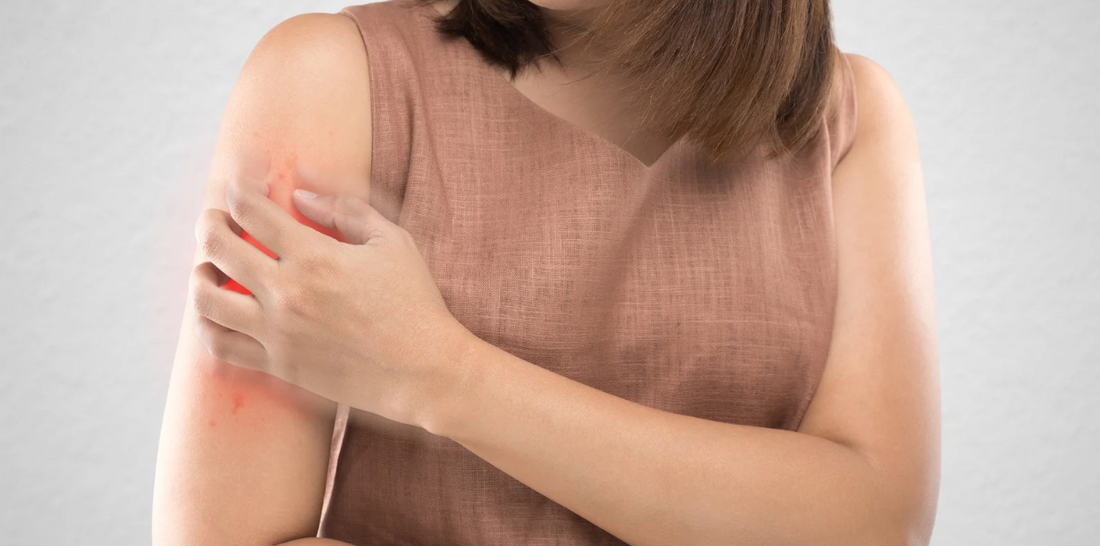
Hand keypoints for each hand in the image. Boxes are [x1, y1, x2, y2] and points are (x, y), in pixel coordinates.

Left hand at [189, 169, 471, 427]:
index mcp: (314, 256)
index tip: (245, 180)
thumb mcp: (392, 242)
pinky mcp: (278, 366)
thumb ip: (345, 210)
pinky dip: (207, 324)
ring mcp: (277, 333)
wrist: (423, 371)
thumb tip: (300, 196)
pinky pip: (219, 345)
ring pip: (206, 298)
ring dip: (201, 273)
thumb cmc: (414, 303)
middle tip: (218, 218)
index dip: (241, 185)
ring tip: (209, 267)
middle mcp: (286, 293)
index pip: (251, 209)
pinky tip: (217, 312)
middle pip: (217, 246)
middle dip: (211, 221)